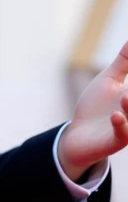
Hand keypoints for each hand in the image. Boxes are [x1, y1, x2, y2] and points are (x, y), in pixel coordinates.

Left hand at [58, 40, 127, 180]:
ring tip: (126, 97)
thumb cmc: (96, 107)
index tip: (127, 85)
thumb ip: (124, 62)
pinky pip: (123, 134)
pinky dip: (121, 125)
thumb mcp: (109, 80)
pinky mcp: (116, 140)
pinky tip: (115, 115)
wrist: (78, 135)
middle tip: (127, 93)